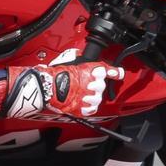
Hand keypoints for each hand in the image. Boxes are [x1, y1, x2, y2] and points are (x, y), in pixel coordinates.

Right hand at [3, 60, 124, 119]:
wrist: (46, 88)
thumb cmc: (54, 73)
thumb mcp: (68, 59)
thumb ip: (79, 59)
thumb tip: (79, 56)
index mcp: (91, 70)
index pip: (108, 71)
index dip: (115, 72)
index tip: (119, 73)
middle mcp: (93, 84)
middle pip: (101, 86)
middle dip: (94, 85)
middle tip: (82, 84)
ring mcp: (89, 97)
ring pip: (97, 99)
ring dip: (90, 96)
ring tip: (79, 94)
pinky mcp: (83, 109)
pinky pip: (91, 109)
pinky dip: (86, 107)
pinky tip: (79, 102)